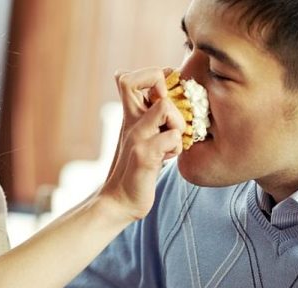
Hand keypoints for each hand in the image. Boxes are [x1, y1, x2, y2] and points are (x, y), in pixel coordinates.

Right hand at [98, 68, 184, 221]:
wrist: (119, 201)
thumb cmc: (137, 170)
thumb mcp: (142, 138)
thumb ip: (150, 118)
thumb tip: (162, 96)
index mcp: (130, 115)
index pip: (128, 77)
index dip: (153, 75)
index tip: (165, 94)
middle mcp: (130, 122)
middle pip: (135, 79)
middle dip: (161, 84)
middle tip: (169, 113)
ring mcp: (136, 138)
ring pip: (165, 107)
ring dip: (178, 123)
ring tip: (171, 142)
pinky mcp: (144, 156)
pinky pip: (172, 138)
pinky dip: (177, 148)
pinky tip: (168, 159)